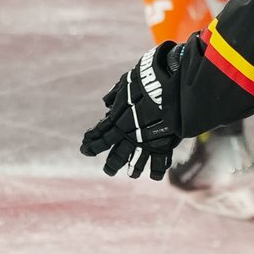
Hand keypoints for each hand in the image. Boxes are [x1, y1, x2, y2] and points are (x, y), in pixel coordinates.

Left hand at [81, 45, 183, 180]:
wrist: (169, 81)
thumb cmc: (146, 78)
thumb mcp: (126, 83)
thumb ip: (116, 95)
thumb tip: (106, 103)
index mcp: (117, 120)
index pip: (100, 134)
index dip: (91, 142)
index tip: (85, 148)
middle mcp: (129, 134)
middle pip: (116, 155)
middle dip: (111, 164)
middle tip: (108, 170)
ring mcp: (145, 141)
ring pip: (135, 161)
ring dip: (132, 169)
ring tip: (132, 174)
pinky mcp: (163, 142)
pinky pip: (158, 161)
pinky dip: (156, 169)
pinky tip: (153, 175)